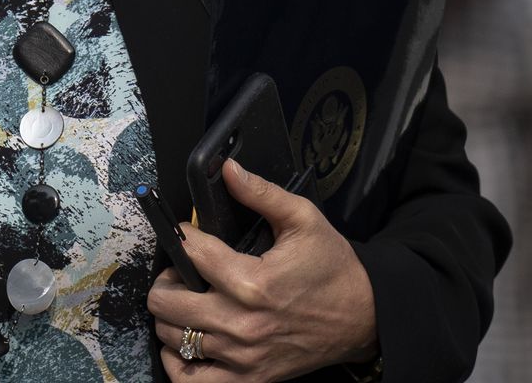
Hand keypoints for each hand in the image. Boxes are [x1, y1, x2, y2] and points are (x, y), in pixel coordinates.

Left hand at [147, 159, 377, 380]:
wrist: (365, 317)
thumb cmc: (333, 268)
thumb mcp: (304, 220)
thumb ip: (261, 193)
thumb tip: (229, 169)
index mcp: (254, 282)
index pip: (191, 254)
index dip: (182, 237)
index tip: (188, 234)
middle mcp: (243, 323)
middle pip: (167, 300)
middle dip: (167, 279)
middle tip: (183, 271)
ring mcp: (243, 356)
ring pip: (172, 337)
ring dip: (170, 316)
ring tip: (187, 301)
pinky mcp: (249, 379)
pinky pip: (192, 380)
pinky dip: (178, 361)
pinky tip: (185, 340)